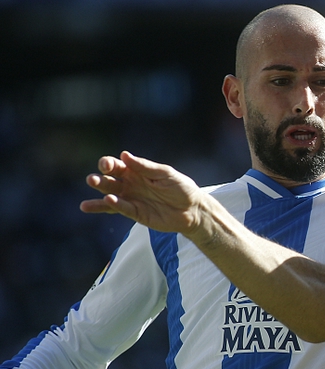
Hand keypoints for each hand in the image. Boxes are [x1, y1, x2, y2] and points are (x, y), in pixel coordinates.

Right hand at [80, 151, 208, 238]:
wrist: (193, 209)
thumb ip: (145, 167)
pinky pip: (123, 209)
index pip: (116, 166)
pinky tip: (107, 201)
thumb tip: (124, 155)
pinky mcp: (136, 214)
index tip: (106, 165)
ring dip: (100, 196)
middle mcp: (130, 185)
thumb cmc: (181, 187)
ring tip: (88, 199)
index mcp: (136, 172)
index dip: (108, 164)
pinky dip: (115, 205)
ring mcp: (132, 200)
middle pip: (110, 181)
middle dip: (100, 180)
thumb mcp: (165, 173)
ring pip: (110, 197)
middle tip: (92, 179)